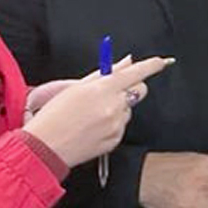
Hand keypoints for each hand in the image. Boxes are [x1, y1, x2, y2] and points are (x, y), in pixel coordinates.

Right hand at [22, 56, 170, 168]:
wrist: (45, 147)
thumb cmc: (55, 115)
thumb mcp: (76, 87)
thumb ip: (105, 73)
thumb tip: (127, 62)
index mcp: (103, 89)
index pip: (136, 73)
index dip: (152, 65)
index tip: (162, 61)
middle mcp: (114, 107)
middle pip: (140, 90)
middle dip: (133, 86)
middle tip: (115, 89)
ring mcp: (116, 125)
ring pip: (129, 109)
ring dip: (119, 107)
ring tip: (93, 113)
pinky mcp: (115, 140)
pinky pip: (121, 126)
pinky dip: (112, 123)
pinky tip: (93, 126)